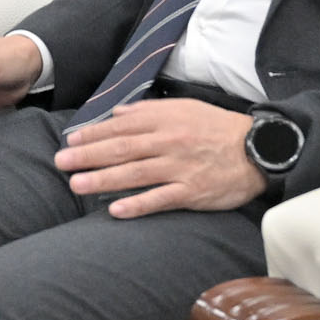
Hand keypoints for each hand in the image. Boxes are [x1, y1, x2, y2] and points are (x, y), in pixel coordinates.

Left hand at [54, 99, 263, 217]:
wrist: (258, 149)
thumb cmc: (217, 128)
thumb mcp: (184, 108)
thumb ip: (149, 112)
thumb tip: (117, 114)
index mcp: (164, 121)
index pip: (121, 128)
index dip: (93, 135)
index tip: (70, 142)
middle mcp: (168, 143)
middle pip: (121, 150)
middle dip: (88, 157)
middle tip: (61, 164)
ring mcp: (179, 168)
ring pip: (135, 174)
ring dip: (103, 179)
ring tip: (77, 185)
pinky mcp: (192, 192)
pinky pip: (161, 199)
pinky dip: (138, 204)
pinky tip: (116, 210)